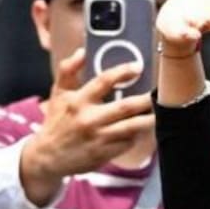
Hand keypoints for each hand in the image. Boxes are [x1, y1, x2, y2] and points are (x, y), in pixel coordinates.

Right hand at [20, 48, 156, 203]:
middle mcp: (90, 119)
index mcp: (78, 101)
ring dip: (149, 120)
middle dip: (145, 100)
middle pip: (125, 107)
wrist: (49, 157)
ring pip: (132, 127)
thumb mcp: (58, 94)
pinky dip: (138, 135)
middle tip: (157, 93)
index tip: (138, 67)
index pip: (103, 81)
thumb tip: (82, 51)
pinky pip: (128, 142)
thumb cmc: (57, 122)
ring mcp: (99, 138)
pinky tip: (144, 128)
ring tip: (160, 112)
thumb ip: (68, 70)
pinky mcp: (105, 153)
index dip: (123, 72)